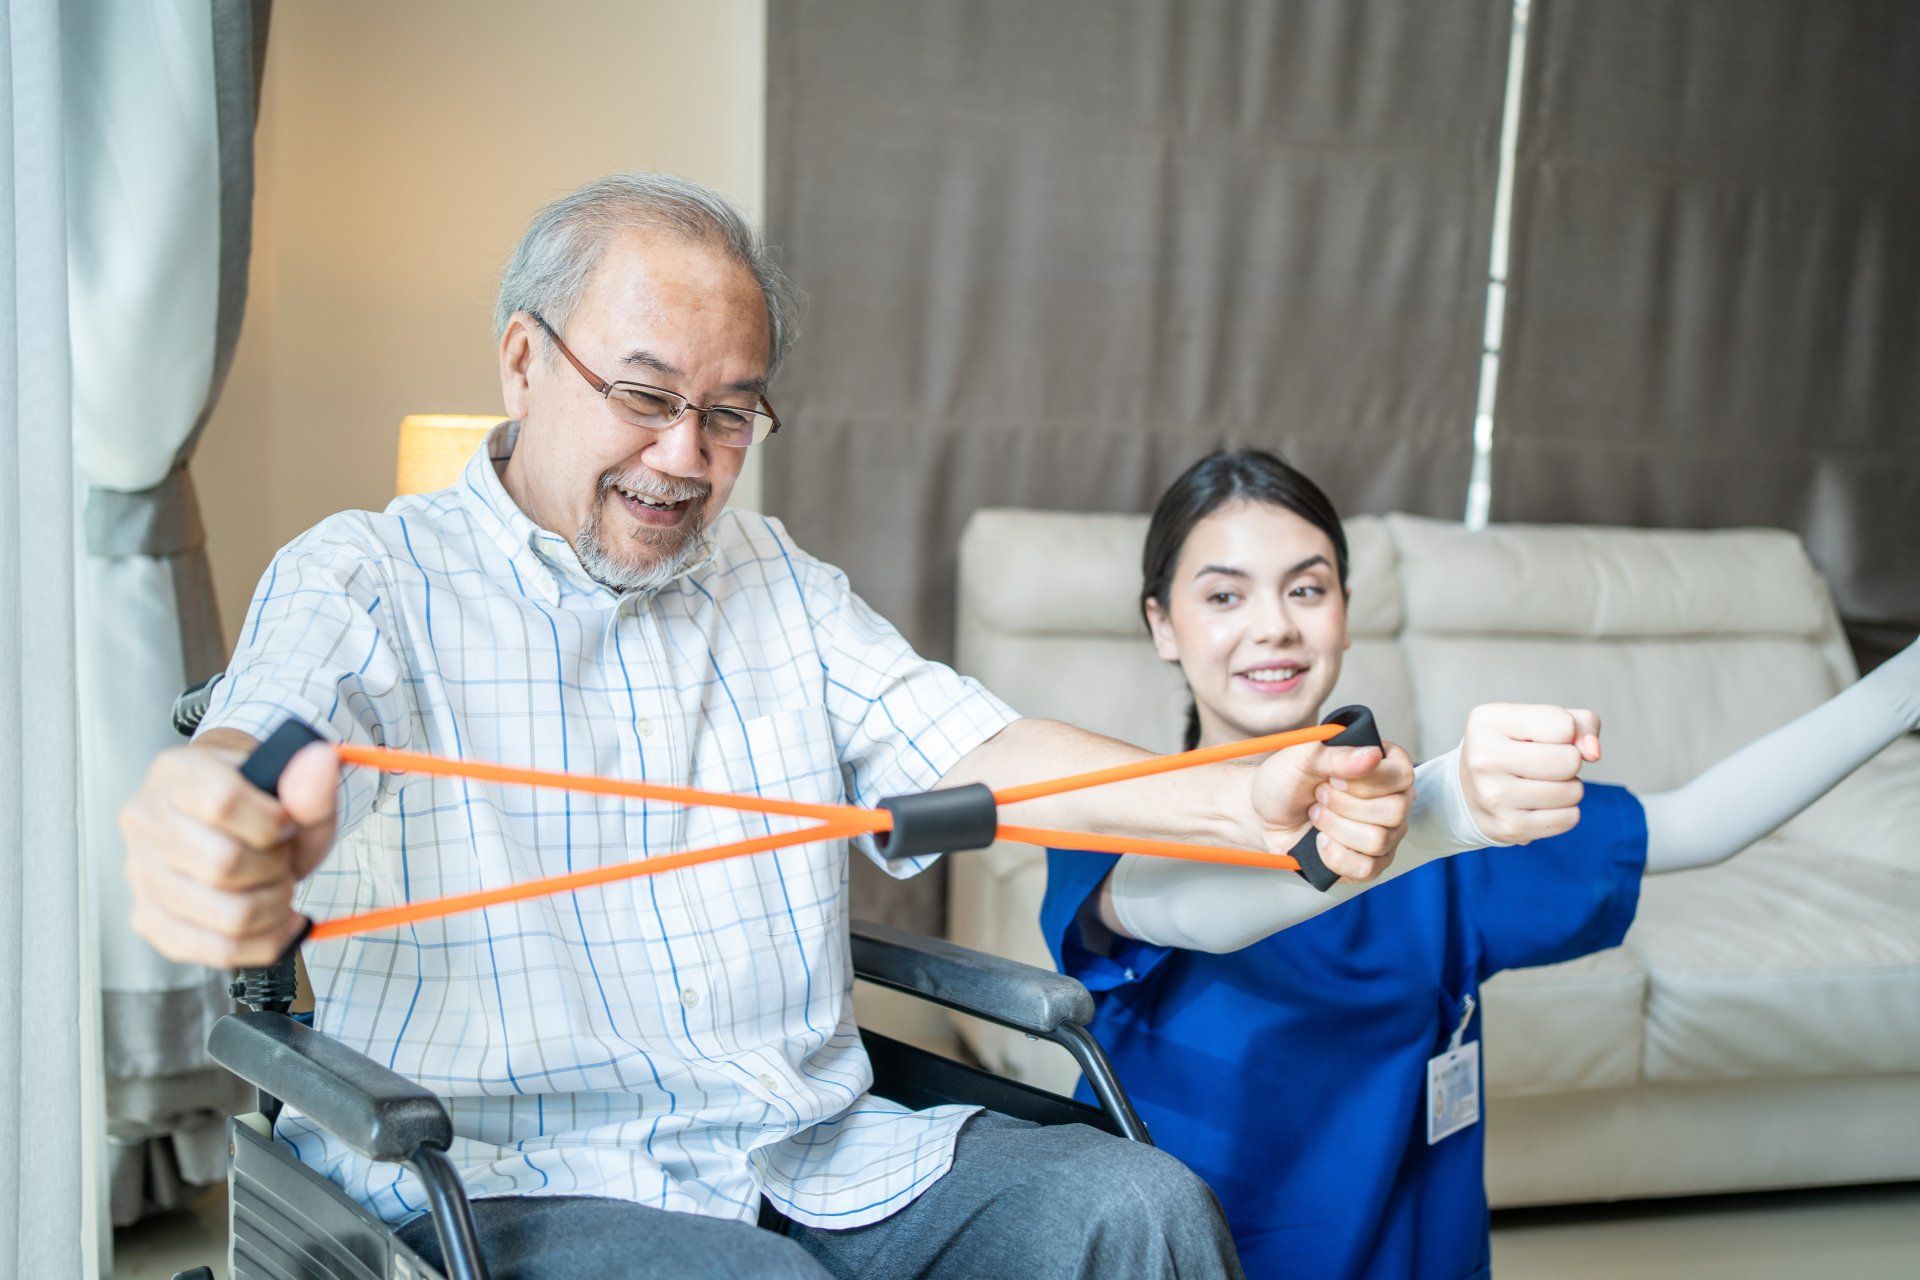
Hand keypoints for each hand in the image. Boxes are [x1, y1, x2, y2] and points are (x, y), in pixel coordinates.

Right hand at [119, 729, 338, 966]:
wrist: (230, 822)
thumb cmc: (258, 805)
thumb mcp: (293, 789)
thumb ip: (310, 784)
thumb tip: (320, 762)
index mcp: (176, 773)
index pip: (222, 804)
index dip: (272, 822)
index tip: (284, 823)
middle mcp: (145, 821)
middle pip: (224, 864)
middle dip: (275, 868)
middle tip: (281, 858)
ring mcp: (140, 873)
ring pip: (227, 915)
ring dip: (273, 908)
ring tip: (276, 887)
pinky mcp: (148, 919)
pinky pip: (214, 950)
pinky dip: (262, 943)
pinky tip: (275, 922)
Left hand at [1249, 738, 1414, 881]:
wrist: (1264, 813)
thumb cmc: (1286, 781)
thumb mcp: (1303, 757)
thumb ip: (1338, 755)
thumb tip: (1372, 755)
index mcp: (1384, 765)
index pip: (1400, 776)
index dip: (1365, 782)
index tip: (1334, 778)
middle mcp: (1392, 800)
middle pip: (1394, 811)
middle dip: (1344, 806)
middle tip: (1320, 796)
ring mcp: (1386, 834)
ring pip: (1378, 841)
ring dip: (1335, 828)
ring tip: (1317, 815)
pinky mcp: (1371, 863)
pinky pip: (1366, 868)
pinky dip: (1334, 855)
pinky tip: (1320, 841)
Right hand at [1457, 703, 1601, 843]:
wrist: (1469, 793)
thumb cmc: (1512, 749)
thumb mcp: (1537, 721)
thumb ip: (1579, 722)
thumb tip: (1593, 752)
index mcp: (1488, 722)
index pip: (1563, 725)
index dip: (1567, 733)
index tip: (1544, 738)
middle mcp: (1484, 758)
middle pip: (1569, 761)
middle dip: (1569, 763)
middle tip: (1545, 764)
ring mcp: (1494, 796)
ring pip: (1572, 792)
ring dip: (1568, 788)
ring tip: (1541, 784)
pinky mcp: (1508, 827)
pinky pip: (1569, 819)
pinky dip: (1564, 812)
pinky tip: (1539, 805)